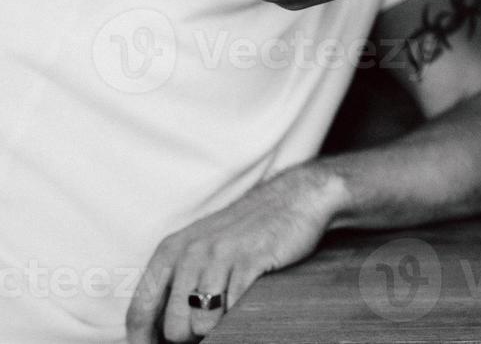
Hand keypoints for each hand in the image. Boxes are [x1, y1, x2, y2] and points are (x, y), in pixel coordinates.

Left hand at [125, 166, 342, 342]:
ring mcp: (221, 256)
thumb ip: (175, 281)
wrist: (293, 198)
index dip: (142, 340)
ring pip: (203, 324)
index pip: (139, 310)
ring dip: (218, 328)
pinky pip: (235, 309)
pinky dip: (240, 316)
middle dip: (192, 337)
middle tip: (210, 326)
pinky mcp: (252, 261)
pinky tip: (247, 302)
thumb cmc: (244, 231)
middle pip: (174, 327)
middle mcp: (191, 253)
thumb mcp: (199, 247)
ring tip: (230, 313)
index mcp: (171, 251)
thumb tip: (159, 329)